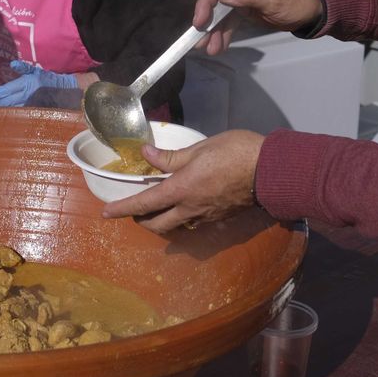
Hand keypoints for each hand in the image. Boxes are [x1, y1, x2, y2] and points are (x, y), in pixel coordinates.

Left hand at [0, 60, 80, 107]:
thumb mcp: (37, 71)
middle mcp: (27, 94)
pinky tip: (9, 115)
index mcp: (27, 83)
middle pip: (7, 101)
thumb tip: (12, 64)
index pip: (7, 90)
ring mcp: (32, 104)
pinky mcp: (36, 112)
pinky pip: (22, 114)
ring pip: (13, 109)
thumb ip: (23, 68)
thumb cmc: (51, 80)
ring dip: (4, 110)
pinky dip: (14, 114)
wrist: (68, 91)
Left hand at [101, 130, 264, 232]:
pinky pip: (193, 224)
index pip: (143, 203)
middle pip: (157, 225)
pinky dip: (182, 220)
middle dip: (141, 221)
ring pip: (176, 227)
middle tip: (135, 210)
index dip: (122, 208)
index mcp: (181, 190)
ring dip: (162, 222)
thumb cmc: (235, 152)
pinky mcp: (220, 219)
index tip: (106, 213)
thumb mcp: (199, 148)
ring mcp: (206, 217)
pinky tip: (185, 208)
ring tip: (158, 209)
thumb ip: (170, 157)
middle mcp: (190, 210)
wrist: (271, 171)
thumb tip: (145, 154)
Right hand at [192, 0, 323, 55]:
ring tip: (210, 50)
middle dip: (208, 22)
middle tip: (200, 42)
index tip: (200, 22)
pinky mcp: (244, 8)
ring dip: (214, 32)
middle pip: (215, 0)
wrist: (311, 10)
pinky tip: (219, 46)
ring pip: (221, 14)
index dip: (206, 3)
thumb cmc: (296, 0)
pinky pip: (229, 21)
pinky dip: (224, 34)